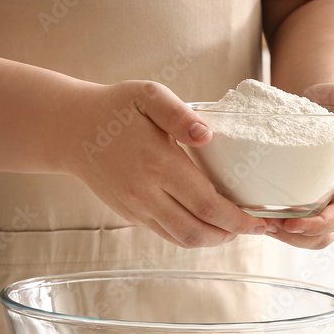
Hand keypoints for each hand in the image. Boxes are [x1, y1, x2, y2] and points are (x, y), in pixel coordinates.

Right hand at [69, 80, 267, 247]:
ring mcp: (137, 208)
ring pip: (182, 238)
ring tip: (233, 227)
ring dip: (212, 238)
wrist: (72, 130)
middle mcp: (147, 193)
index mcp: (159, 165)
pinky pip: (166, 234)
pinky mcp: (130, 214)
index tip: (261, 222)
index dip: (239, 220)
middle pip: (198, 230)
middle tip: (254, 227)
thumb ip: (180, 114)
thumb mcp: (148, 95)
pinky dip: (191, 234)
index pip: (207, 205)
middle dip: (231, 234)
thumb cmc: (115, 107)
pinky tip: (206, 222)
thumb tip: (207, 135)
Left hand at [265, 83, 333, 248]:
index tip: (290, 224)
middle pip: (329, 234)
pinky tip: (263, 219)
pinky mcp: (313, 203)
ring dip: (290, 239)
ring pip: (315, 238)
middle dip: (299, 238)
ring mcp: (329, 202)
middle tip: (269, 226)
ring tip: (264, 225)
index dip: (318, 225)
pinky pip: (303, 229)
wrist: (324, 104)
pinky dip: (284, 231)